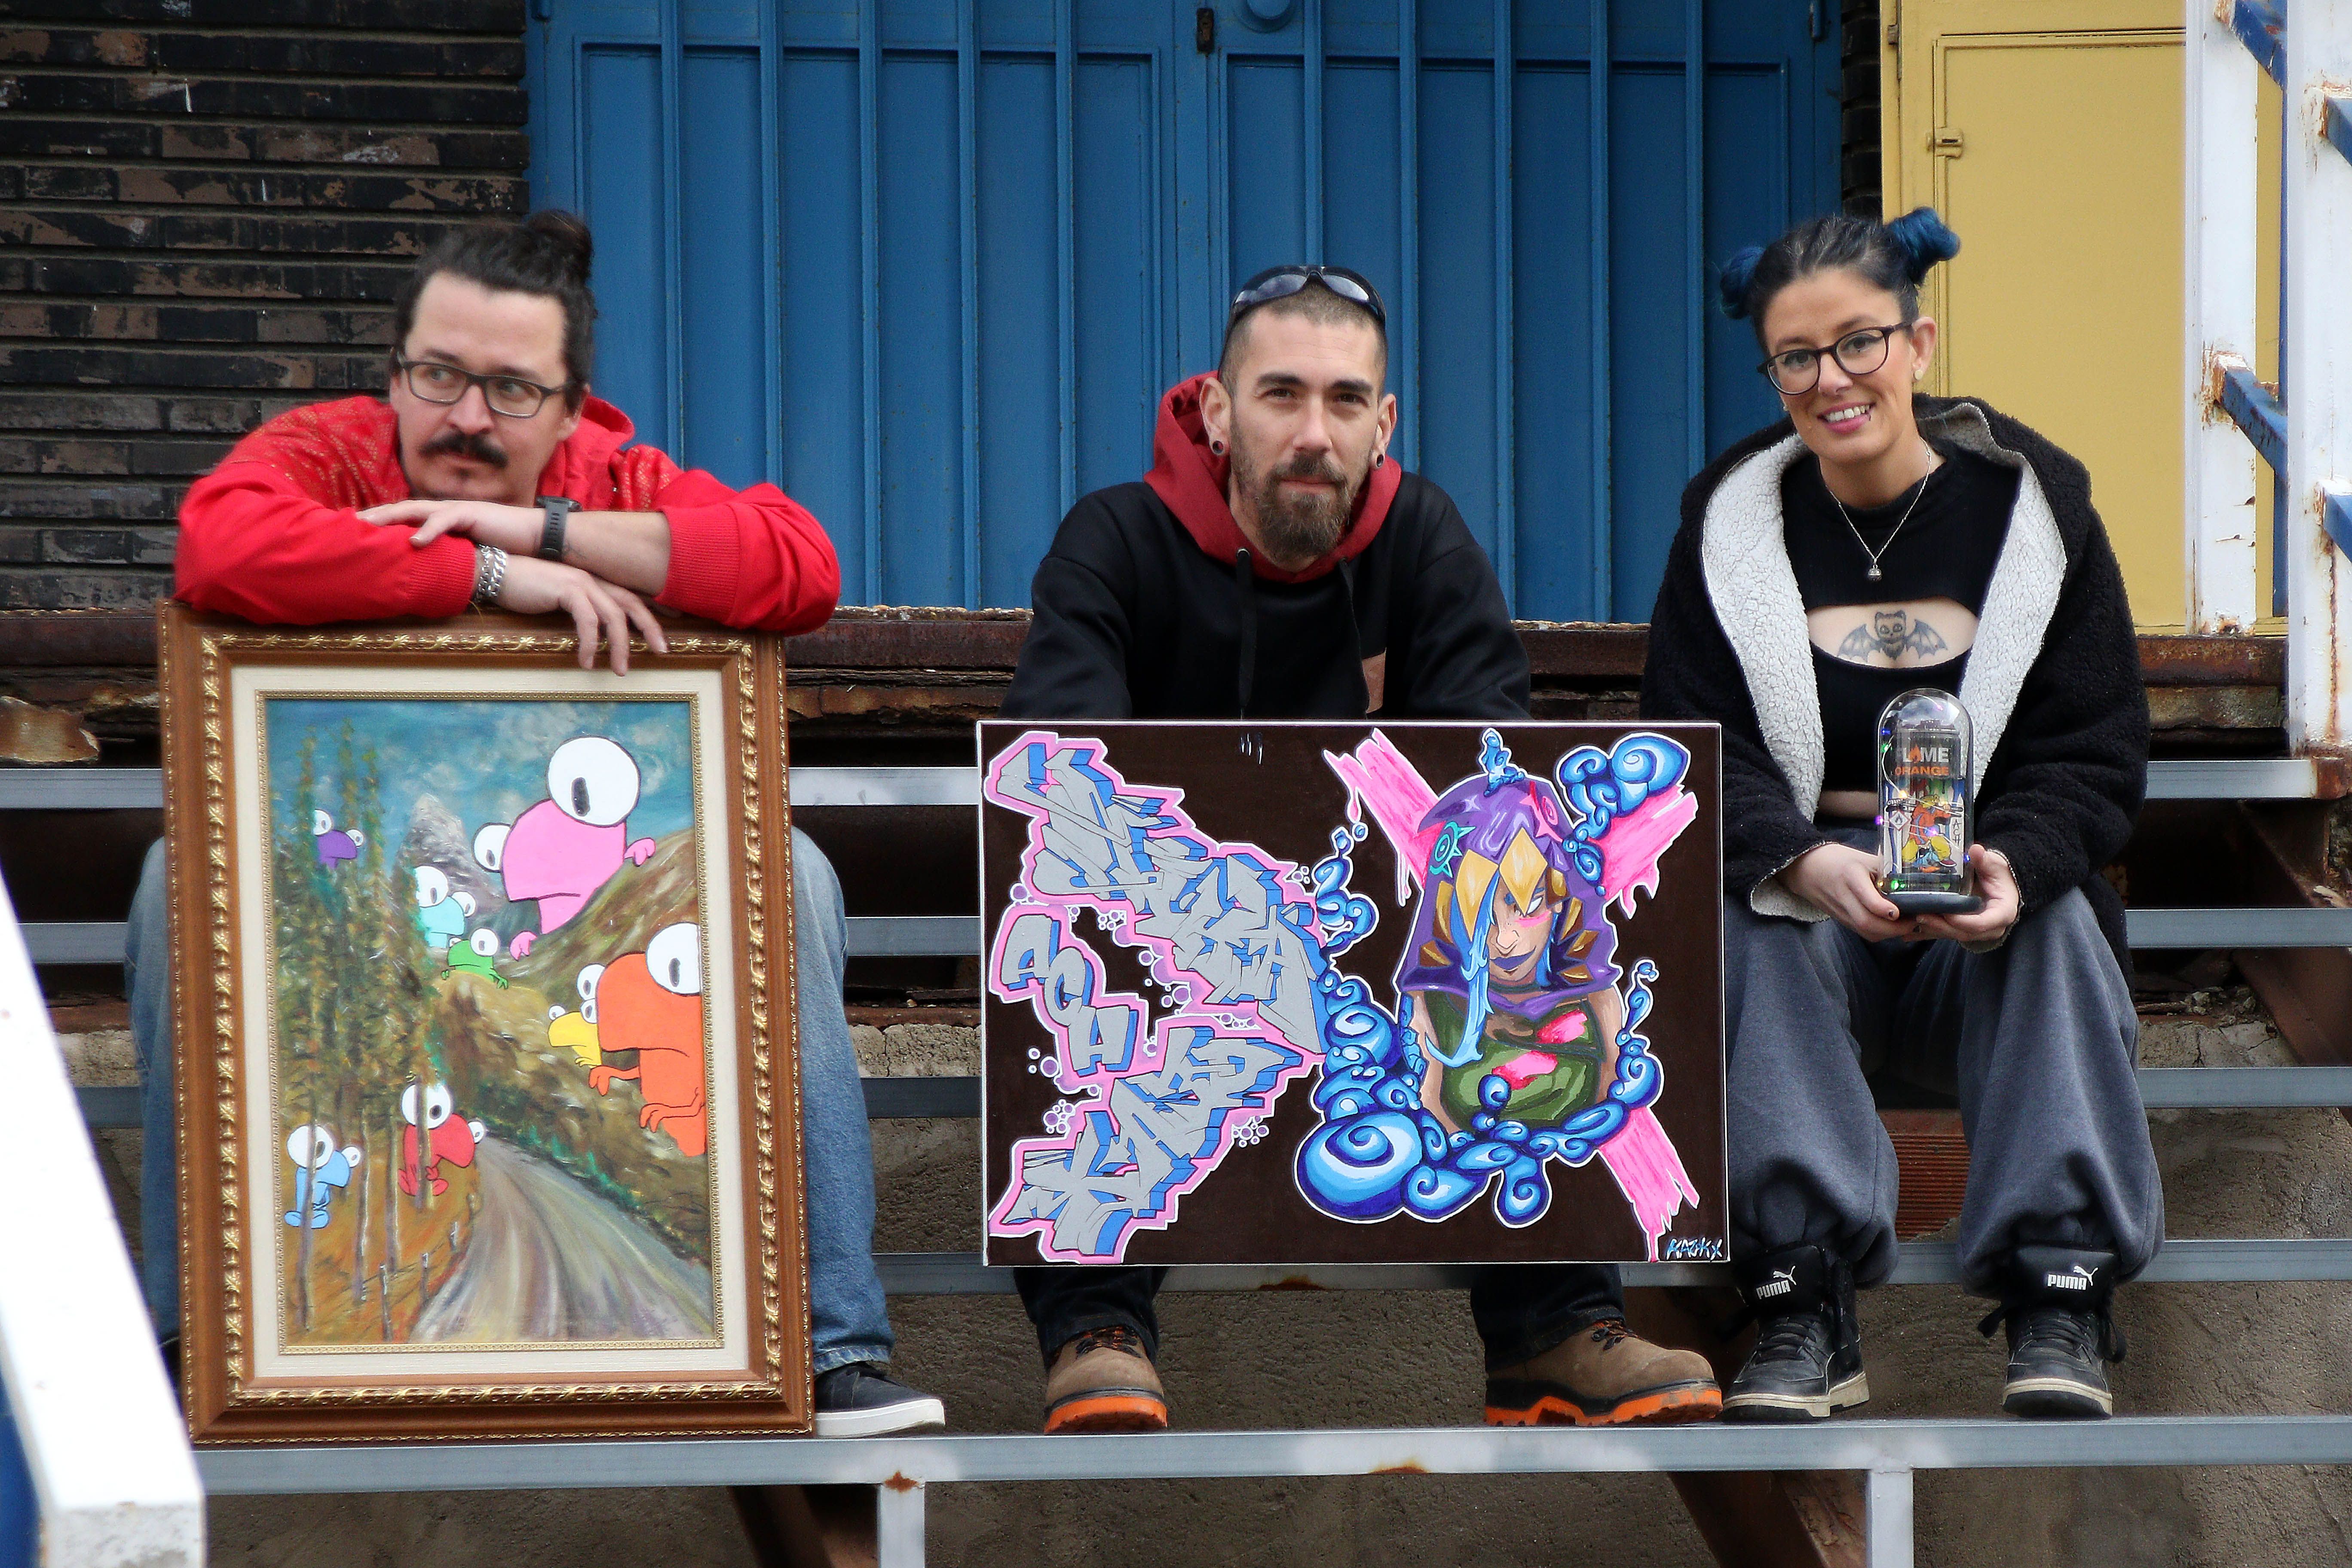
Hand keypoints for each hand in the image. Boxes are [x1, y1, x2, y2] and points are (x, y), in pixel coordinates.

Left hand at [360, 497, 544, 554]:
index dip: (380, 521)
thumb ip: (444, 553)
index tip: (356, 529)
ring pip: (415, 509)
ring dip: (390, 516)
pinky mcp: (471, 514)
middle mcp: (443, 510)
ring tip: (368, 525)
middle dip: (374, 515)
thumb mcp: (465, 551)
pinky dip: (429, 530)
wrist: (532, 534)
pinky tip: (414, 540)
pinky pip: (445, 520)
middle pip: (401, 508)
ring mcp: (456, 509)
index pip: (404, 517)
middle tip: (348, 522)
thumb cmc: (501, 544)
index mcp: (440, 518)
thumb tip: (425, 567)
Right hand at [493, 554, 668, 673]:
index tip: (668, 628)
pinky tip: (587, 662)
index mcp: (593, 581)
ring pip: (614, 616)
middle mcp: (592, 579)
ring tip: (621, 670)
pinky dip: (590, 643)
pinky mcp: (566, 589)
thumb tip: (592, 632)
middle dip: (650, 628)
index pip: (630, 596)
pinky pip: (587, 620)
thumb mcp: (558, 600)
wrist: (495, 571)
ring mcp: (581, 582)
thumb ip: (578, 610)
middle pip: (631, 604)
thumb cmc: (523, 588)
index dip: (651, 612)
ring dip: (620, 646)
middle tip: (663, 652)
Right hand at [1777, 842, 1912, 941]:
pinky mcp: (1841, 920)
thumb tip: (1916, 881)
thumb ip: (1886, 871)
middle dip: (1893, 928)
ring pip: (1865, 931)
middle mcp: (1843, 896)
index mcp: (1850, 875)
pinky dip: (1880, 933)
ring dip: (1888, 933)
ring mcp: (1840, 911)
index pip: (1865, 897)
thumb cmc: (1841, 860)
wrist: (1807, 868)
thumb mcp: (1864, 859)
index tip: (1897, 912)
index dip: (1882, 908)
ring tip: (1907, 925)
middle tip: (1913, 921)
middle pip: (1866, 922)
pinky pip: (1862, 932)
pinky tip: (1892, 926)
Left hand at [1914, 844, 2021, 946]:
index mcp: (2001, 913)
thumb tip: (1975, 850)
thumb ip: (1984, 860)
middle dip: (1941, 926)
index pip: (1981, 923)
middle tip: (1920, 916)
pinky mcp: (1963, 929)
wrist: (1999, 883)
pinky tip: (1909, 931)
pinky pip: (1944, 933)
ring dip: (1931, 929)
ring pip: (1952, 935)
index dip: (1963, 921)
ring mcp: (1976, 931)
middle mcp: (1990, 927)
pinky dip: (1927, 932)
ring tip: (1912, 920)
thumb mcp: (1994, 865)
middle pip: (1963, 932)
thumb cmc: (1999, 874)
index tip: (1947, 914)